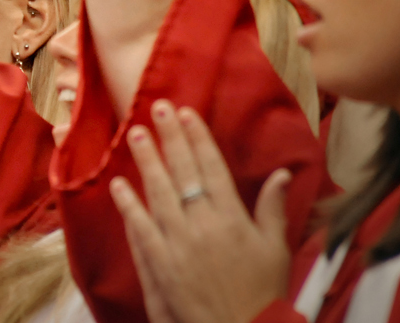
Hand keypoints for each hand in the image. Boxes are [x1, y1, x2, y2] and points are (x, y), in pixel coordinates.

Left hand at [110, 101, 290, 322]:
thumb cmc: (263, 292)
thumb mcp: (275, 248)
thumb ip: (273, 208)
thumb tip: (282, 173)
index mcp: (233, 217)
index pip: (211, 167)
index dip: (197, 137)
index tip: (185, 113)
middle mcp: (203, 224)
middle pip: (183, 171)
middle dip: (170, 137)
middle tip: (156, 108)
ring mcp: (178, 242)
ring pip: (158, 192)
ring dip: (146, 161)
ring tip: (135, 134)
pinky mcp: (159, 263)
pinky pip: (141, 227)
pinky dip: (128, 204)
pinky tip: (117, 183)